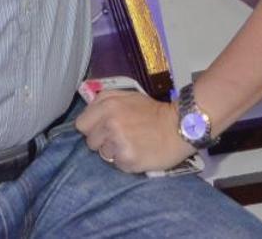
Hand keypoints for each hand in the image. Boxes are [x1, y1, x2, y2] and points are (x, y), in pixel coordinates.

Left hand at [74, 90, 193, 173]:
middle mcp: (109, 123)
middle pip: (90, 142)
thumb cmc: (153, 111)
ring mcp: (118, 143)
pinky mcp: (128, 160)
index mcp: (107, 105)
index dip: (91, 128)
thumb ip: (104, 101)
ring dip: (114, 152)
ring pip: (103, 155)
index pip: (81, 124)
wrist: (180, 126)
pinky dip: (127, 162)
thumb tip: (88, 112)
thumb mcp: (127, 96)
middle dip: (102, 141)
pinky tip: (139, 153)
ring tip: (132, 144)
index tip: (102, 129)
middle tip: (121, 137)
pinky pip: (117, 165)